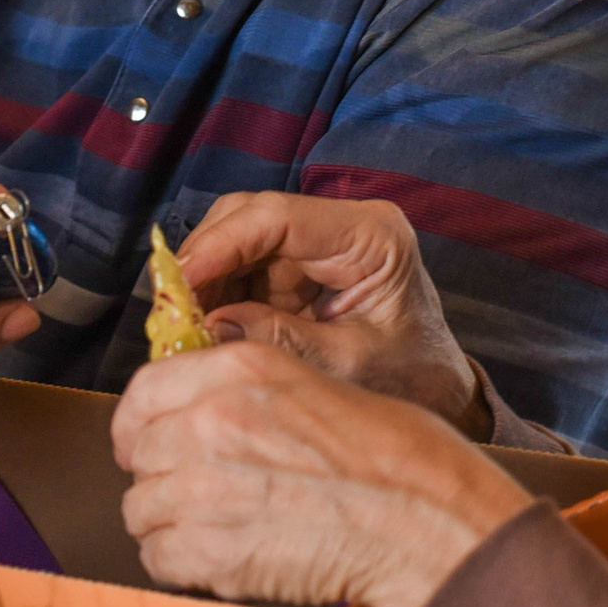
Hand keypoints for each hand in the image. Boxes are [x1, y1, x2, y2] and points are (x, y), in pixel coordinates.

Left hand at [114, 341, 531, 606]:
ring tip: (223, 529)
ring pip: (141, 511)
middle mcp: (210, 421)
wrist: (420, 517)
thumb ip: (242, 393)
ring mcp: (202, 487)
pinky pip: (159, 560)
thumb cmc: (393, 456)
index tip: (147, 443)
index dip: (140, 424)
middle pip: (140, 456)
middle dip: (164, 478)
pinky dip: (184, 566)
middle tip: (204, 494)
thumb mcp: (313, 384)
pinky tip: (227, 559)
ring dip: (171, 524)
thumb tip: (193, 416)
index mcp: (238, 370)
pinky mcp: (209, 552)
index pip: (143, 391)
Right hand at [180, 193, 487, 436]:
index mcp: (372, 237)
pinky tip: (201, 329)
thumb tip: (211, 327)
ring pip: (237, 240)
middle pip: (249, 217)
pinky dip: (217, 296)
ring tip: (180, 327)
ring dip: (205, 281)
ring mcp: (317, 244)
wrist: (438, 389)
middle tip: (169, 312)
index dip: (220, 244)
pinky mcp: (299, 267)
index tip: (178, 280)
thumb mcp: (350, 366)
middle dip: (205, 261)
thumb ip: (283, 342)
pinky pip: (242, 269)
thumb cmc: (413, 377)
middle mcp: (342, 226)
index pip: (279, 217)